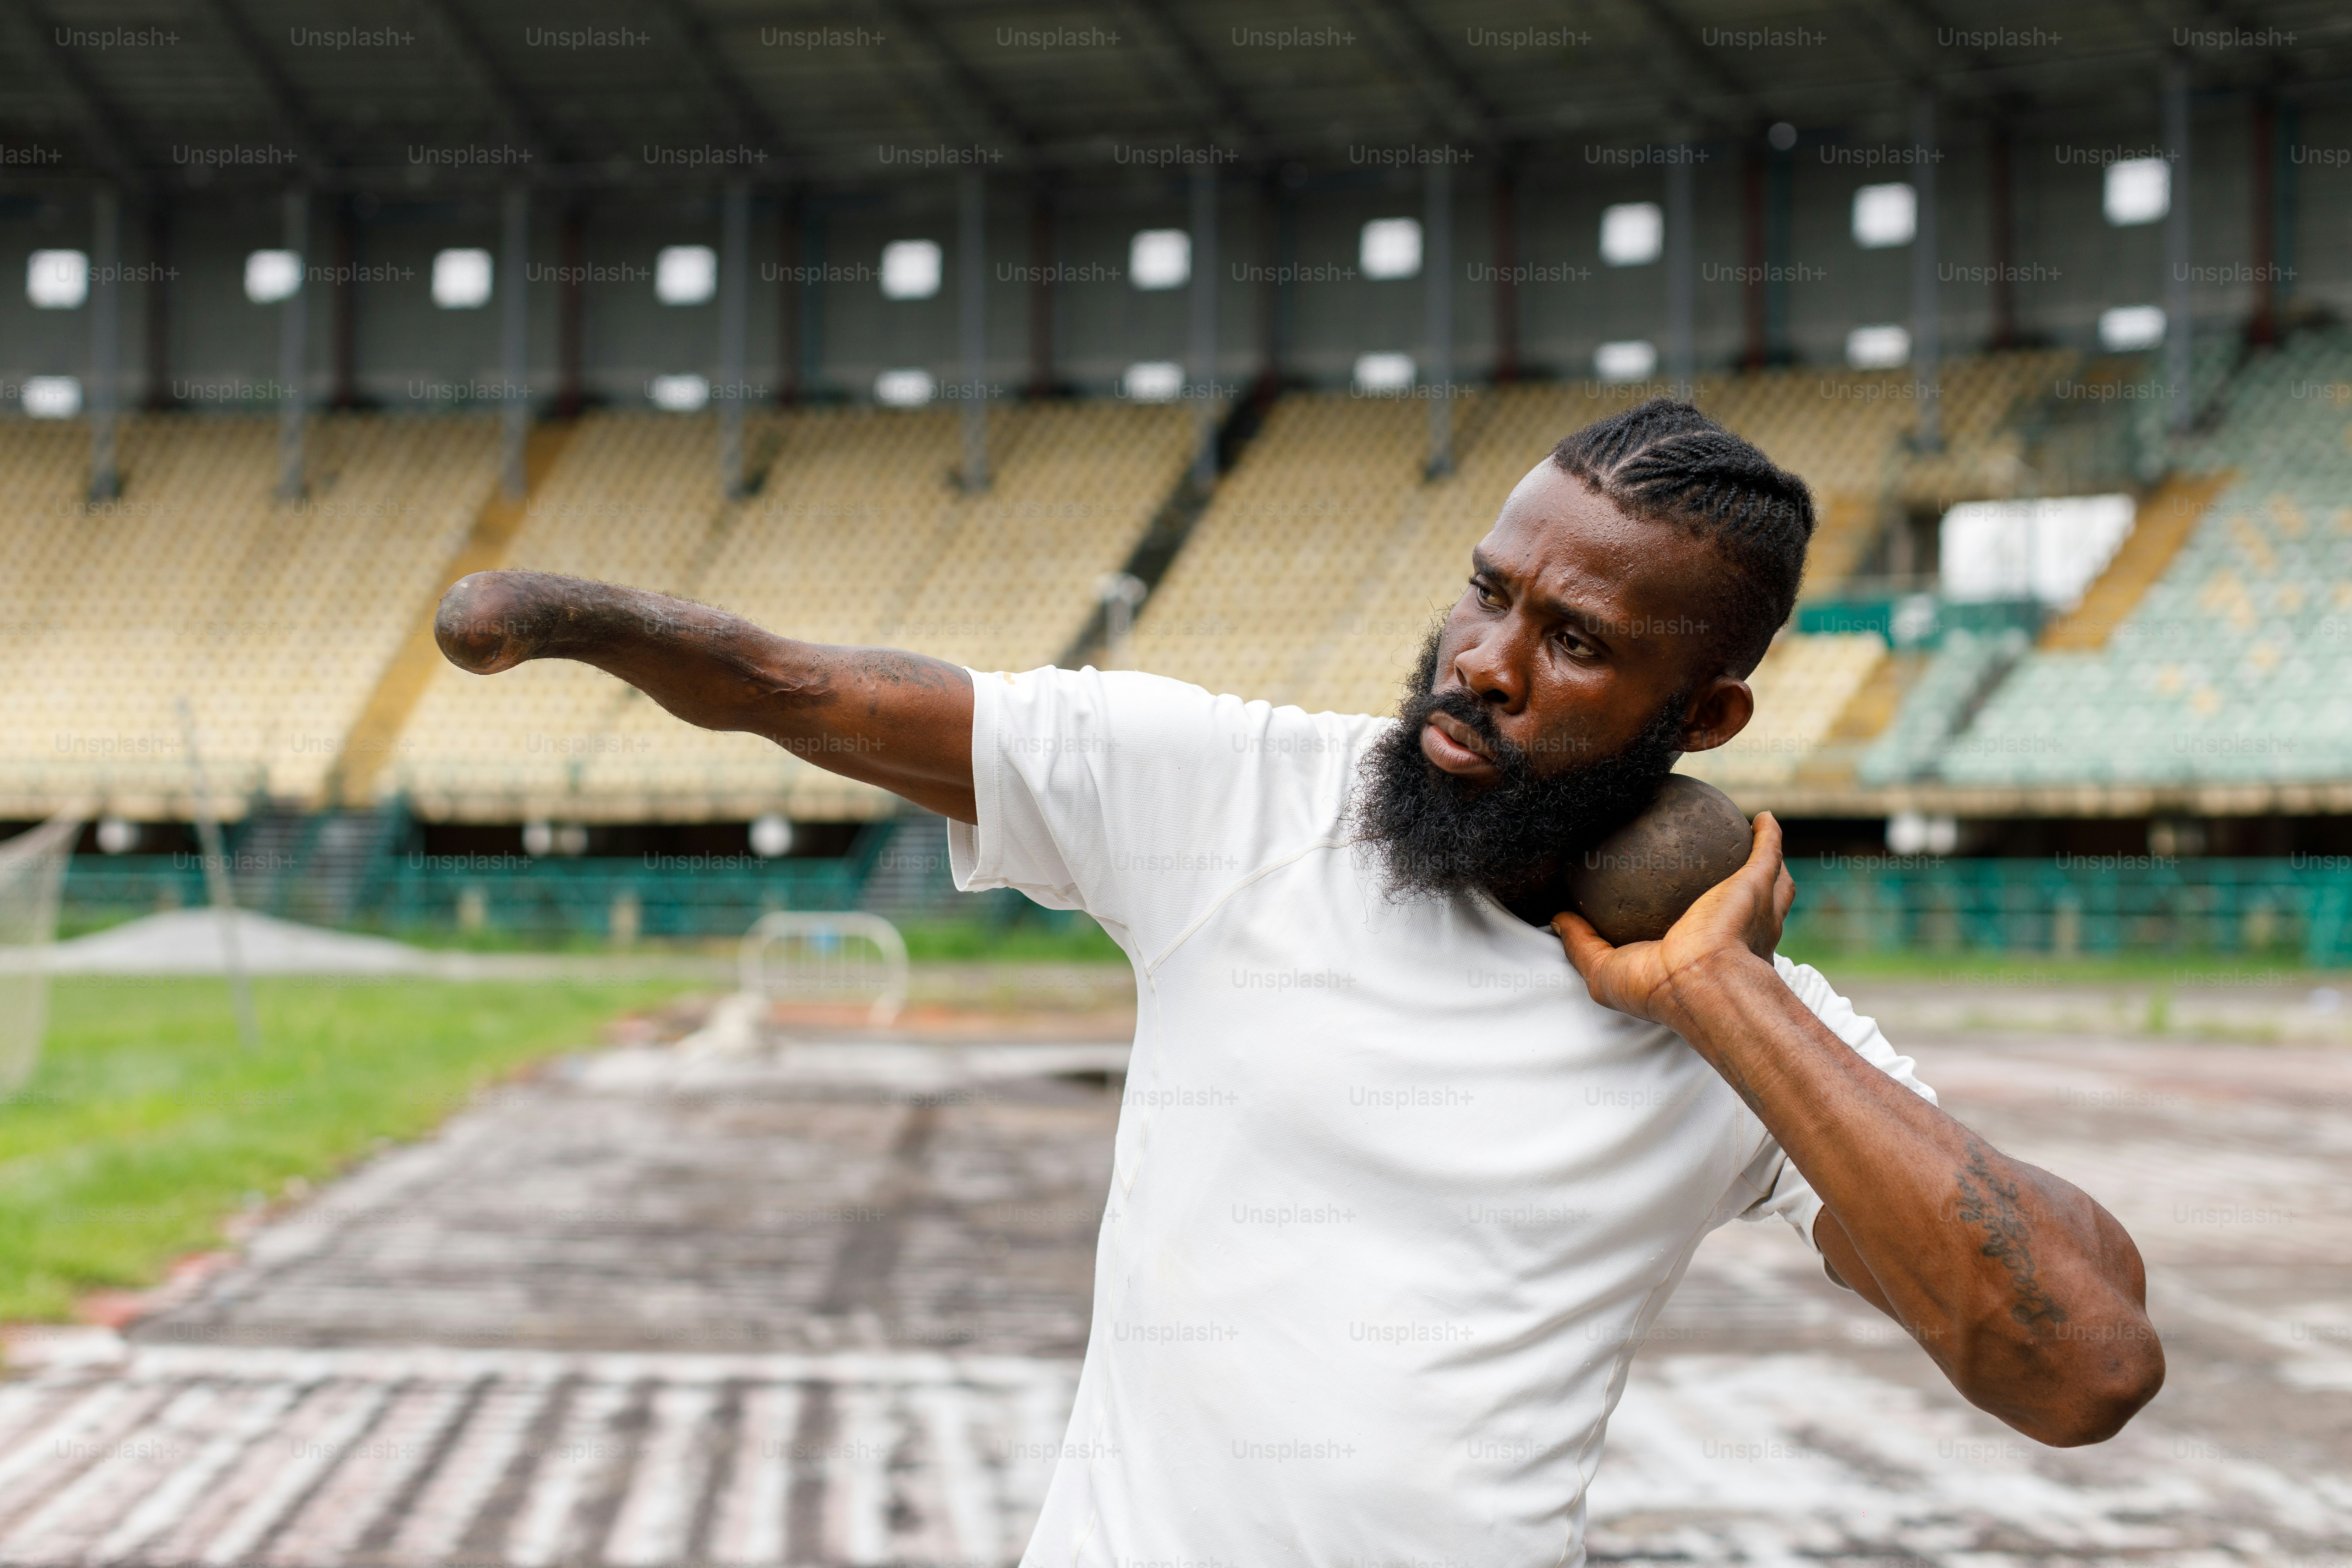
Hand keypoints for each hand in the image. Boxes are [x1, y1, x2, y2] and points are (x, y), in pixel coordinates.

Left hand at [1551, 810, 1795, 1027]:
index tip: (1678, 901)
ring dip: (1764, 861)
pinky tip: (1763, 817)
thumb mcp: (1604, 972)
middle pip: (1745, 909)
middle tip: (1725, 867)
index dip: (1695, 920)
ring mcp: (1753, 910)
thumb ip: (1581, 943)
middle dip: (1743, 891)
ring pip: (1770, 882)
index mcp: (1701, 953)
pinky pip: (1766, 852)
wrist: (1701, 985)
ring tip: (1755, 837)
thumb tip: (1560, 918)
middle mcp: (1735, 935)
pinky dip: (1768, 835)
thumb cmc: (1656, 988)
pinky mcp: (1758, 885)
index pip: (1701, 935)